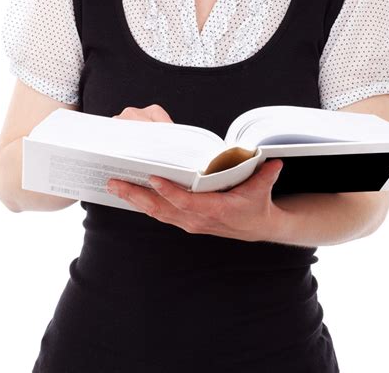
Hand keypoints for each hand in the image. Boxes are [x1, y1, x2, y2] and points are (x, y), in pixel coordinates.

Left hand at [106, 104, 283, 241]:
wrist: (257, 227)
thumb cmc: (256, 205)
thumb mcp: (262, 189)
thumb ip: (265, 175)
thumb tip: (274, 161)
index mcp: (214, 210)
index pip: (186, 202)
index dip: (169, 192)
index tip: (153, 179)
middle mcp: (196, 219)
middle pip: (161, 208)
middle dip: (136, 196)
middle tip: (116, 183)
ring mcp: (188, 222)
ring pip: (156, 212)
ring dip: (134, 200)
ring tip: (114, 186)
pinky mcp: (184, 221)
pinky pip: (159, 213)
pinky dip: (142, 204)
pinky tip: (128, 195)